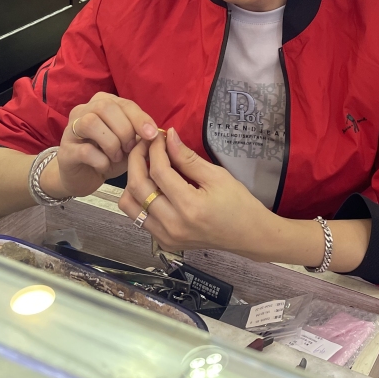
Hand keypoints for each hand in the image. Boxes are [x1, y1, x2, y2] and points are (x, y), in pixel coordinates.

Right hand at [52, 92, 159, 198]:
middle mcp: (84, 110)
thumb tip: (157, 132)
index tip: (152, 134)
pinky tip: (105, 166)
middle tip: (130, 149)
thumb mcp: (129, 142)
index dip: (140, 118)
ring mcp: (71, 130)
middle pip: (106, 108)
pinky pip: (84, 150)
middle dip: (125, 130)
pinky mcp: (65, 151)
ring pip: (91, 123)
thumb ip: (140, 134)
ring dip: (111, 142)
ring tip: (117, 156)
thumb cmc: (109, 154)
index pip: (125, 103)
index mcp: (103, 103)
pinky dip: (101, 160)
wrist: (84, 176)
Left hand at [119, 129, 274, 256]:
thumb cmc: (238, 203)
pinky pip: (139, 217)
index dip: (155, 149)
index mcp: (189, 206)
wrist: (248, 235)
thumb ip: (188, 158)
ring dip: (133, 181)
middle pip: (137, 187)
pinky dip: (140, 198)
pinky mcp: (163, 241)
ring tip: (145, 165)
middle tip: (145, 145)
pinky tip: (154, 186)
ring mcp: (165, 236)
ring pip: (130, 205)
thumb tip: (169, 136)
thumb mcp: (217, 176)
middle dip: (137, 160)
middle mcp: (172, 225)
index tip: (159, 136)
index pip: (159, 171)